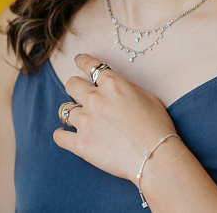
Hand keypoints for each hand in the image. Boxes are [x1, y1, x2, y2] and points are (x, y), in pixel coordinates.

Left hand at [53, 54, 178, 182]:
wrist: (155, 157)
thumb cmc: (157, 127)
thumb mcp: (148, 97)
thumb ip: (128, 88)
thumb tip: (116, 88)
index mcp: (112, 84)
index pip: (90, 65)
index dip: (82, 61)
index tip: (78, 60)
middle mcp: (95, 99)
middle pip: (71, 84)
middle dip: (75, 87)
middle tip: (79, 94)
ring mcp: (86, 121)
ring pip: (65, 110)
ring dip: (73, 113)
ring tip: (79, 119)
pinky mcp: (81, 144)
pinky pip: (60, 137)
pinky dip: (61, 135)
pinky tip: (64, 134)